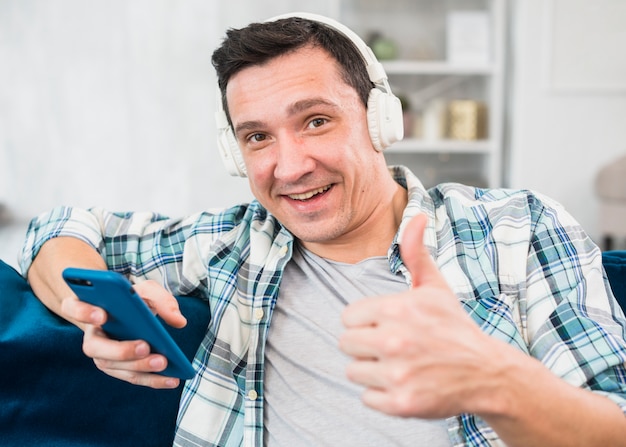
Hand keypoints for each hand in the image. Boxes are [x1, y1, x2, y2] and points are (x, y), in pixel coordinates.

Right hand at [62, 279, 186, 388]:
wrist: (130, 314)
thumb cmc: (135, 299)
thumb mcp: (149, 291)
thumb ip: (162, 300)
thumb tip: (179, 321)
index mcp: (90, 307)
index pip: (73, 307)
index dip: (83, 312)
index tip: (102, 315)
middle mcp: (90, 334)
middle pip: (94, 347)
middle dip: (120, 349)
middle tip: (145, 346)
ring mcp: (102, 355)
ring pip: (114, 366)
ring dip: (140, 366)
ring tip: (164, 363)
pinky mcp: (117, 369)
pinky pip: (132, 376)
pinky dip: (152, 379)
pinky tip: (172, 379)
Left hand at [339, 214, 504, 417]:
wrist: (486, 372)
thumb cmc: (454, 327)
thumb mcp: (435, 287)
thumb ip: (416, 252)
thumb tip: (416, 215)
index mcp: (397, 308)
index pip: (348, 316)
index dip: (366, 321)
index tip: (387, 324)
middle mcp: (394, 340)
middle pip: (346, 343)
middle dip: (366, 344)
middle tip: (393, 346)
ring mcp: (398, 374)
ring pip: (354, 370)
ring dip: (372, 370)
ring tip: (400, 364)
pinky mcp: (401, 403)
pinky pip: (366, 398)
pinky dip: (382, 395)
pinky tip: (405, 383)